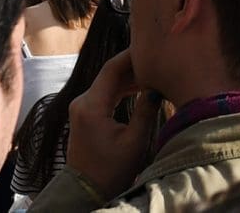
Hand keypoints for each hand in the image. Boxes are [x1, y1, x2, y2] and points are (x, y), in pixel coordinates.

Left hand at [65, 50, 163, 198]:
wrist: (86, 191)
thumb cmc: (111, 170)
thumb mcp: (134, 141)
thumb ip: (145, 110)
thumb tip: (156, 87)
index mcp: (91, 106)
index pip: (112, 68)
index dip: (132, 55)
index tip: (152, 48)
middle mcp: (82, 102)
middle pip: (109, 73)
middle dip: (134, 66)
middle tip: (158, 60)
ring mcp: (81, 108)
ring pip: (107, 82)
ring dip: (129, 78)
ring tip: (153, 73)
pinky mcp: (84, 114)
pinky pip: (104, 93)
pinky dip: (121, 89)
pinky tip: (140, 88)